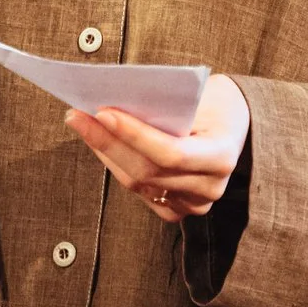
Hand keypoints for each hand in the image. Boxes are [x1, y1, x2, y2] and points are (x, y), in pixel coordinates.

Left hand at [65, 73, 250, 223]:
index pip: (171, 153)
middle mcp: (210, 187)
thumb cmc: (211, 102)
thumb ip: (162, 107)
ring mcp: (193, 204)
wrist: (230, 125)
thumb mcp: (197, 95)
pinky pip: (138, 191)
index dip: (134, 135)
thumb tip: (110, 106)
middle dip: (107, 141)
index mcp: (221, 156)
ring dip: (105, 152)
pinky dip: (115, 165)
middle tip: (77, 115)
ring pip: (137, 183)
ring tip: (80, 124)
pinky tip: (97, 144)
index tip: (102, 112)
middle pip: (147, 171)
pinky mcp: (176, 210)